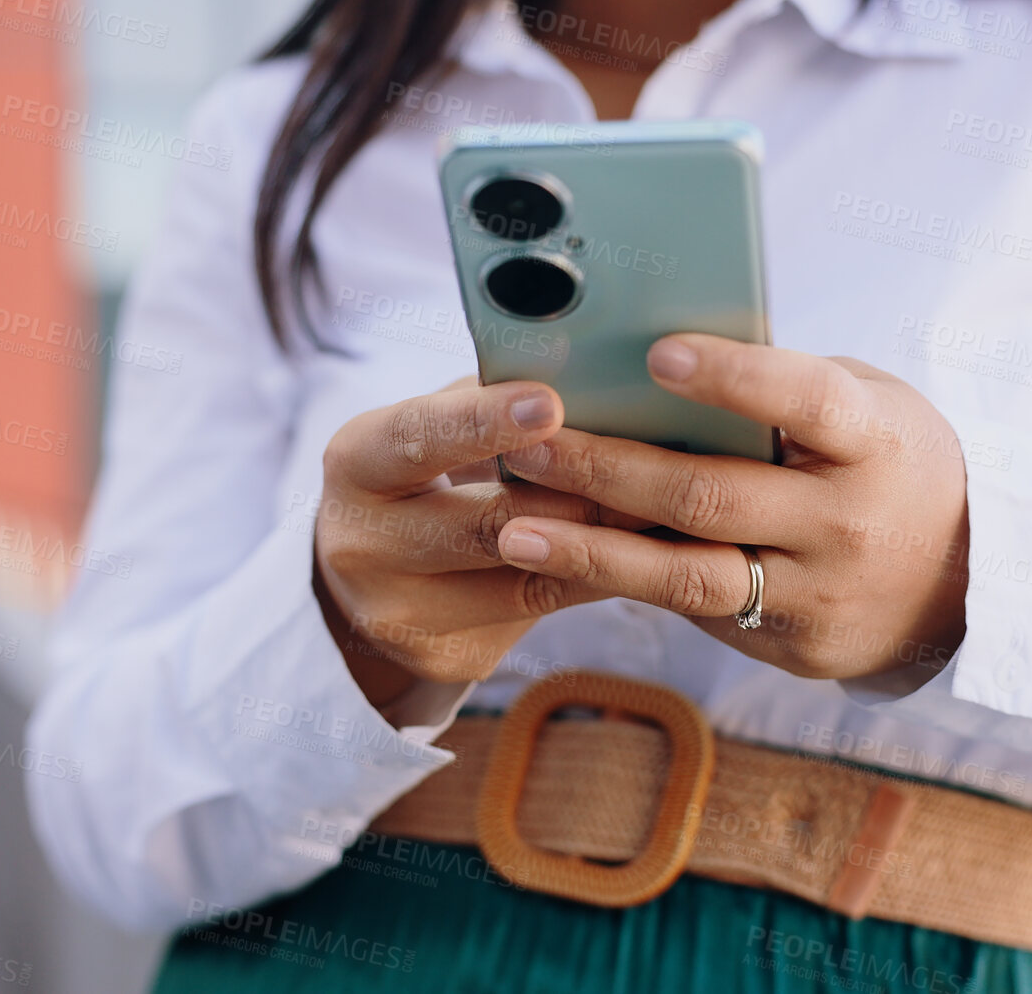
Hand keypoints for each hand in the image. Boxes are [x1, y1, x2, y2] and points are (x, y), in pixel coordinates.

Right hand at [313, 378, 645, 707]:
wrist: (372, 574)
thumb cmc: (425, 470)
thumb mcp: (436, 426)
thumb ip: (492, 403)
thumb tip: (592, 374)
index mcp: (354, 464)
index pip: (418, 438)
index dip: (483, 423)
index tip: (550, 403)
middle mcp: (362, 545)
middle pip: (482, 524)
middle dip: (577, 495)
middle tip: (657, 465)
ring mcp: (402, 614)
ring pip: (527, 578)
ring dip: (609, 544)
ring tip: (676, 509)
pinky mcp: (448, 658)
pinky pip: (544, 611)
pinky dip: (603, 578)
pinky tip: (655, 556)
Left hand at [492, 334, 971, 680]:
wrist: (965, 583)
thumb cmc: (887, 463)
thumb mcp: (865, 411)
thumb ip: (783, 393)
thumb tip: (655, 358)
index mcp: (874, 442)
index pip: (803, 399)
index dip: (732, 377)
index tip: (656, 353)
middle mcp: (848, 524)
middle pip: (713, 495)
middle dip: (611, 469)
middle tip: (532, 444)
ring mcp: (820, 594)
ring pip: (689, 575)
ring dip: (592, 550)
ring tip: (515, 528)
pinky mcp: (794, 646)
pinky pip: (697, 612)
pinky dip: (627, 582)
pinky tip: (563, 562)